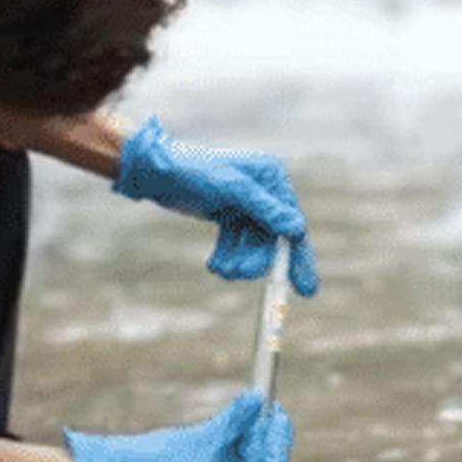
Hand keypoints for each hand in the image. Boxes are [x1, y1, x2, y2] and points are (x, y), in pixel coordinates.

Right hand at [64, 391, 293, 461]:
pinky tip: (230, 421)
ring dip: (245, 437)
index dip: (277, 440)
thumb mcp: (199, 438)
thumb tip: (258, 399)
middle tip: (265, 405)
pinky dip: (228, 444)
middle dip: (262, 436)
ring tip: (245, 407)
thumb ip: (234, 421)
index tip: (277, 411)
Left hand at [113, 118, 320, 295]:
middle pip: (272, 239)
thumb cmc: (193, 172)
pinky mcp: (229, 215)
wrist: (156, 171)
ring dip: (239, 261)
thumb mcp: (231, 189)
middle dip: (257, 260)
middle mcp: (264, 190)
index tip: (305, 289)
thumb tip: (298, 228)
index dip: (298, 257)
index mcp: (271, 177)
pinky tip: (214, 265)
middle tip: (240, 274)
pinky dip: (227, 256)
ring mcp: (246, 204)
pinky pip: (236, 244)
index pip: (292, 223)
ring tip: (221, 269)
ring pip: (252, 245)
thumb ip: (265, 209)